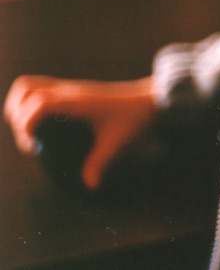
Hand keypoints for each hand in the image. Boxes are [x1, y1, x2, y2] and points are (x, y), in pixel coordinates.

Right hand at [3, 75, 156, 189]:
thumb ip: (100, 163)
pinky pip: (43, 90)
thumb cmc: (134, 118)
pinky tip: (45, 127)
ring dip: (20, 106)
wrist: (151, 99)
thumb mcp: (116, 143)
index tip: (32, 146)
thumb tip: (90, 185)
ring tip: (30, 132)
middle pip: (25, 87)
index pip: (38, 102)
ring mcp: (70, 88)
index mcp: (76, 101)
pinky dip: (32, 105)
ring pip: (31, 85)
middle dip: (15, 114)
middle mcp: (69, 90)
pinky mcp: (73, 91)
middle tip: (29, 140)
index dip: (26, 123)